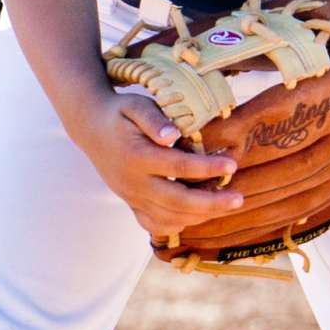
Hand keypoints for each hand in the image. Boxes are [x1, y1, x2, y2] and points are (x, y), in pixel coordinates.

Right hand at [76, 89, 247, 245]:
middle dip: (211, 203)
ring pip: (168, 218)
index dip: (206, 168)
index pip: (177, 166)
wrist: (90, 128)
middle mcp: (132, 183)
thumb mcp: (136, 105)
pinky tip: (199, 215)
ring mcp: (130, 197)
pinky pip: (155, 224)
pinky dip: (179, 225)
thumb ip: (154, 119)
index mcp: (136, 156)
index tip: (232, 164)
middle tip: (239, 198)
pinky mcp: (131, 204)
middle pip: (176, 202)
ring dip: (200, 216)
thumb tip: (172, 136)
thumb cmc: (120, 113)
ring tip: (226, 204)